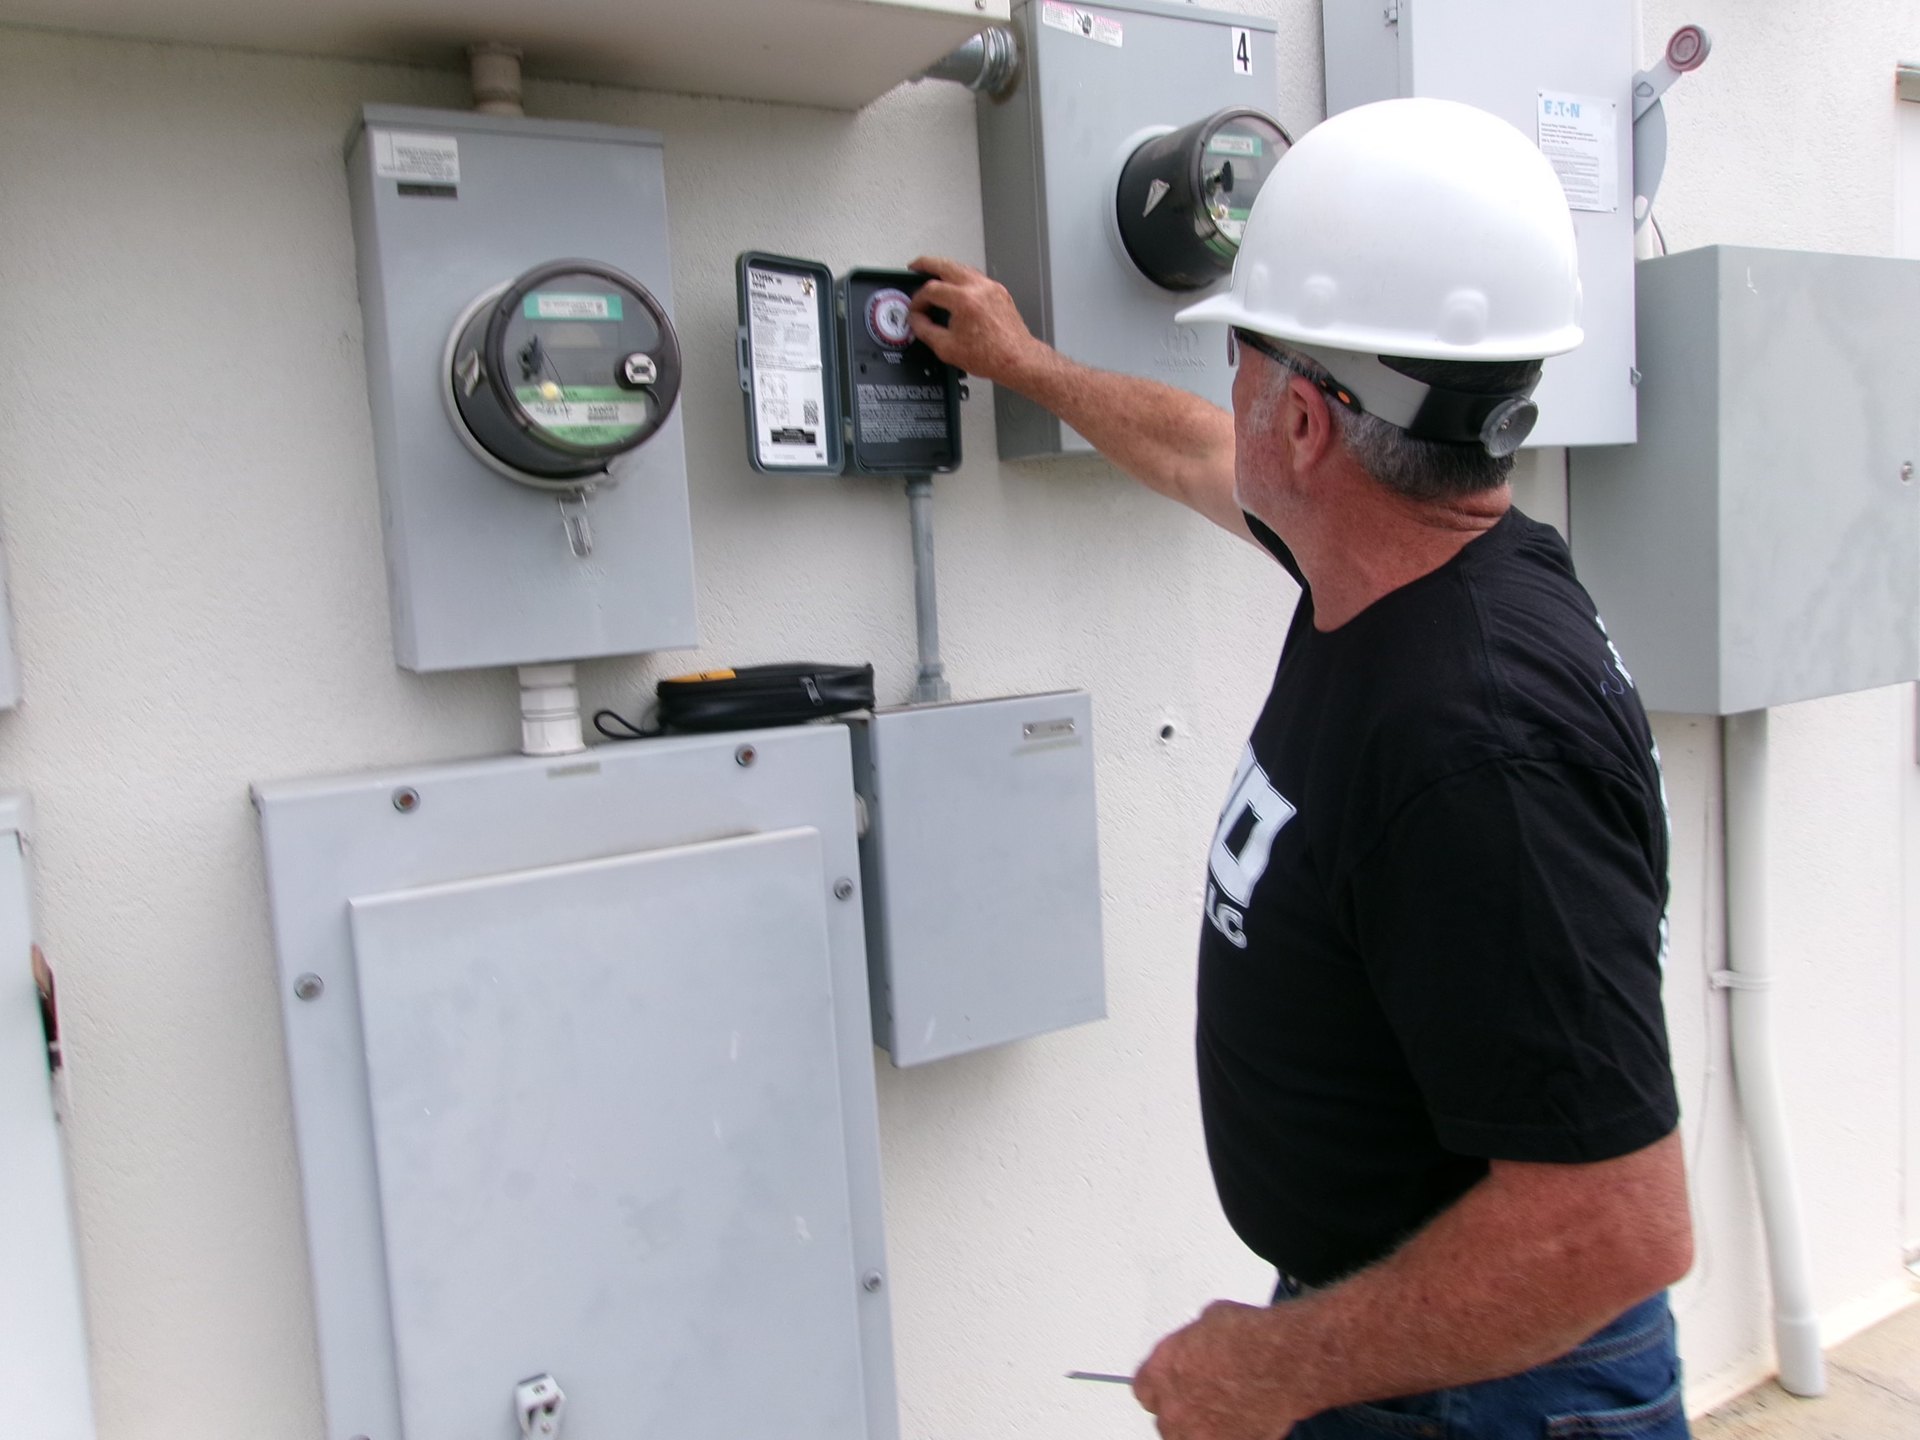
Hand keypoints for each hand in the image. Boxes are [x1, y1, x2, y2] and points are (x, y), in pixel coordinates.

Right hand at [908, 255, 1051, 386]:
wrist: (1016, 359)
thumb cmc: (990, 356)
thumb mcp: (946, 348)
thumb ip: (925, 330)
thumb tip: (916, 320)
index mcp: (964, 300)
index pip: (931, 289)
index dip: (918, 300)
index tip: (915, 310)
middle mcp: (978, 287)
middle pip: (945, 265)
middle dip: (926, 264)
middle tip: (914, 268)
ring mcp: (991, 287)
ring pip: (962, 267)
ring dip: (945, 269)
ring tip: (932, 274)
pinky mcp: (999, 291)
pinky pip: (975, 277)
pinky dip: (961, 278)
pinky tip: (954, 287)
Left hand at [1133, 1300, 1308, 1439]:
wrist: (1284, 1360)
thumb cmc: (1252, 1338)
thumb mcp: (1209, 1322)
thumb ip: (1192, 1344)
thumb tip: (1199, 1346)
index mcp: (1162, 1371)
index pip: (1143, 1390)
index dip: (1160, 1387)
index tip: (1170, 1386)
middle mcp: (1175, 1407)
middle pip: (1165, 1419)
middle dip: (1181, 1409)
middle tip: (1202, 1398)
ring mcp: (1200, 1433)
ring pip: (1186, 1438)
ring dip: (1199, 1428)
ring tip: (1220, 1413)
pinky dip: (1227, 1434)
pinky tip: (1240, 1420)